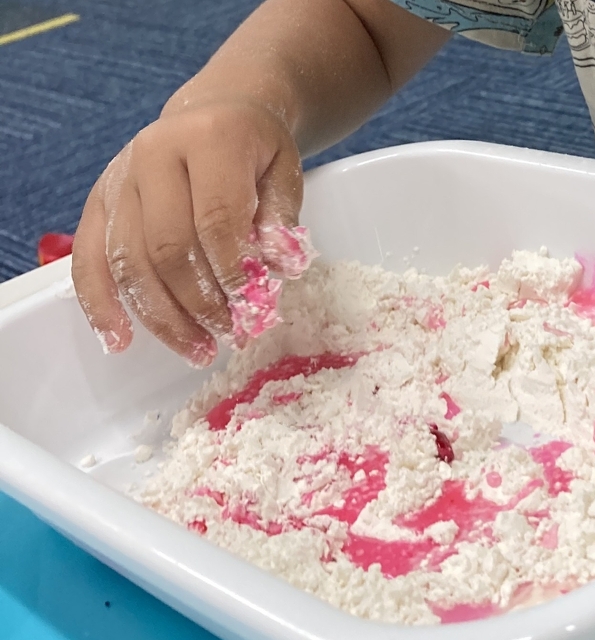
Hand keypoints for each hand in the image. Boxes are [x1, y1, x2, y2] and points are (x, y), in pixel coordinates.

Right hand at [71, 98, 302, 365]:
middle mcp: (153, 155)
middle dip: (198, 303)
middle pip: (166, 246)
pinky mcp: (98, 201)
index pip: (216, 219)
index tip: (253, 310)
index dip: (232, 271)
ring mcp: (120, 179)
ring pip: (128, 261)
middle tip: (230, 336)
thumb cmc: (256, 150)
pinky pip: (88, 258)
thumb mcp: (285, 172)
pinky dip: (101, 303)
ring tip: (197, 351)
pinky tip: (118, 340)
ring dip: (162, 316)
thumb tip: (277, 267)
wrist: (217, 113)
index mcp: (207, 140)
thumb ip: (282, 219)